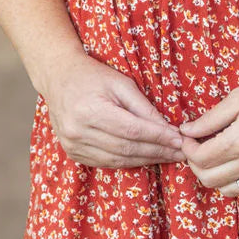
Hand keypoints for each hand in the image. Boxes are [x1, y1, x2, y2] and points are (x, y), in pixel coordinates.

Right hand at [42, 53, 185, 168]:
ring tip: (168, 157)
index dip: (158, 138)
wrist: (58, 77)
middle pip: (126, 148)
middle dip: (157, 152)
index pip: (132, 131)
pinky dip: (128, 162)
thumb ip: (144, 108)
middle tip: (180, 153)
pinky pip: (106, 163)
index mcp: (90, 110)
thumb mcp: (121, 83)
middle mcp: (78, 131)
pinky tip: (145, 158)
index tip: (180, 141)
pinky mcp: (73, 153)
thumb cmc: (92, 75)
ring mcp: (73, 145)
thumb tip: (169, 130)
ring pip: (118, 160)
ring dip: (146, 160)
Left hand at [178, 65, 238, 196]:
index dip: (187, 148)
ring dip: (215, 176)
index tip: (189, 136)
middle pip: (208, 179)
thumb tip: (187, 130)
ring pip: (227, 190)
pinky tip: (238, 162)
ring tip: (216, 157)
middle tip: (198, 147)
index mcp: (238, 142)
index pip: (199, 159)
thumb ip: (210, 118)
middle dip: (196, 164)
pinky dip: (236, 181)